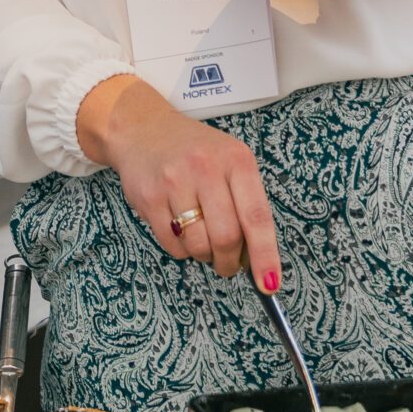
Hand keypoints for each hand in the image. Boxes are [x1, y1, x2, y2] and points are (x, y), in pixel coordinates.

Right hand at [77, 76, 280, 286]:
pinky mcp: (148, 198)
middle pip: (226, 237)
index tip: (269, 282)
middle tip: (228, 264)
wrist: (142, 129)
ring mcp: (174, 182)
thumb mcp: (230, 163)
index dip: (265, 255)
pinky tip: (180, 228)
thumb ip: (246, 203)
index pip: (257, 217)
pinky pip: (172, 246)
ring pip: (198, 245)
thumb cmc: (195, 152)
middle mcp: (206, 168)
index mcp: (237, 160)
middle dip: (229, 261)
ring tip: (200, 236)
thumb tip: (256, 258)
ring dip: (204, 255)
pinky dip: (182, 249)